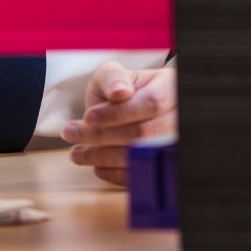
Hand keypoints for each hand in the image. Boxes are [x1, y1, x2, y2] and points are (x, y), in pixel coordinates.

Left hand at [62, 61, 175, 184]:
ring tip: (77, 152)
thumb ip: (114, 77)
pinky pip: (142, 176)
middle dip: (103, 136)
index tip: (88, 117)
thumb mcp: (112, 74)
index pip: (151, 103)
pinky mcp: (162, 167)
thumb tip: (119, 92)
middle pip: (146, 133)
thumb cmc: (121, 90)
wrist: (126, 108)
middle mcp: (178, 118)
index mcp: (171, 88)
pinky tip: (96, 165)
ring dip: (104, 157)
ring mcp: (173, 144)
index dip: (119, 113)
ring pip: (143, 157)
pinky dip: (115, 173)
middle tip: (71, 133)